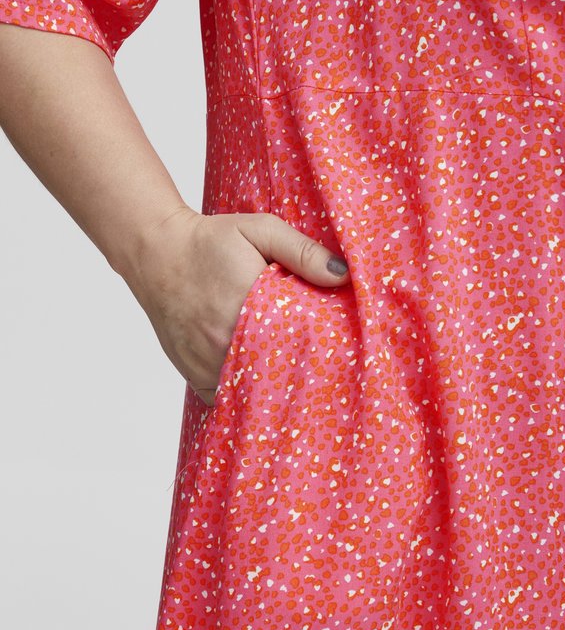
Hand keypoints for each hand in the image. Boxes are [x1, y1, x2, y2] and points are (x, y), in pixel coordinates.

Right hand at [122, 206, 349, 406]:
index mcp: (247, 304)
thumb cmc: (210, 241)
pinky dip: (246, 392)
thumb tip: (343, 274)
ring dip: (274, 383)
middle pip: (279, 370)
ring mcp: (207, 363)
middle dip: (302, 367)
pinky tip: (261, 378)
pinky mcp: (195, 376)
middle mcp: (224, 340)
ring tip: (296, 374)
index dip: (321, 346)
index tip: (339, 346)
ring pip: (254, 389)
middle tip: (326, 366)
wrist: (156, 255)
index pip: (298, 339)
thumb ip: (302, 252)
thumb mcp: (259, 231)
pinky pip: (229, 398)